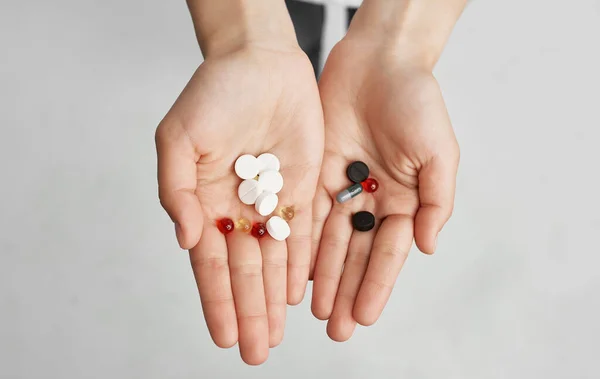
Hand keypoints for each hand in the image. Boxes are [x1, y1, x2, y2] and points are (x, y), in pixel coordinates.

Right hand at [155, 43, 322, 362]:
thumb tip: (185, 239)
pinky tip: (298, 293)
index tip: (224, 336)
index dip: (217, 299)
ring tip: (275, 335)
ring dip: (273, 298)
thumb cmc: (213, 92)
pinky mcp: (303, 187)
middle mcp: (237, 208)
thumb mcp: (178, 137)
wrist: (259, 61)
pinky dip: (300, 264)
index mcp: (204, 200)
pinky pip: (302, 233)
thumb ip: (176, 189)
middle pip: (244, 269)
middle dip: (249, 311)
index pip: (210, 262)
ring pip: (274, 259)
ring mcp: (271, 199)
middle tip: (255, 352)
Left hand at [310, 37, 458, 340]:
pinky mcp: (316, 172)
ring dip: (322, 276)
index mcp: (405, 199)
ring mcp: (343, 187)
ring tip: (313, 310)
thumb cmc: (416, 100)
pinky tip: (294, 269)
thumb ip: (436, 201)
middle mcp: (373, 199)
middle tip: (335, 329)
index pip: (388, 252)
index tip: (364, 317)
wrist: (378, 61)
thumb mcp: (439, 151)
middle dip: (346, 291)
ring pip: (330, 241)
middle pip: (357, 254)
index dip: (376, 285)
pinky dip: (301, 242)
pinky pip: (307, 213)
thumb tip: (426, 247)